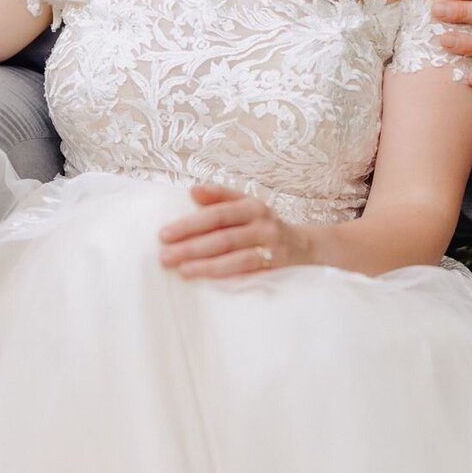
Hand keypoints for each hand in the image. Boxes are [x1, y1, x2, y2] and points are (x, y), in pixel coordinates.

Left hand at [158, 183, 306, 278]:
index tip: (165, 233)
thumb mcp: (247, 207)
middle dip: (191, 247)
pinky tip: (209, 282)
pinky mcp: (277, 268)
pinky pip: (249, 273)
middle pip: (223, 236)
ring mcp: (272, 248)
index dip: (191, 223)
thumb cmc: (264, 227)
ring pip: (236, 257)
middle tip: (164, 256)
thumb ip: (220, 198)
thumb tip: (193, 190)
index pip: (217, 213)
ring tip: (182, 270)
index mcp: (252, 206)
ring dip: (207, 265)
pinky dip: (229, 277)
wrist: (307, 247)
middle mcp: (263, 224)